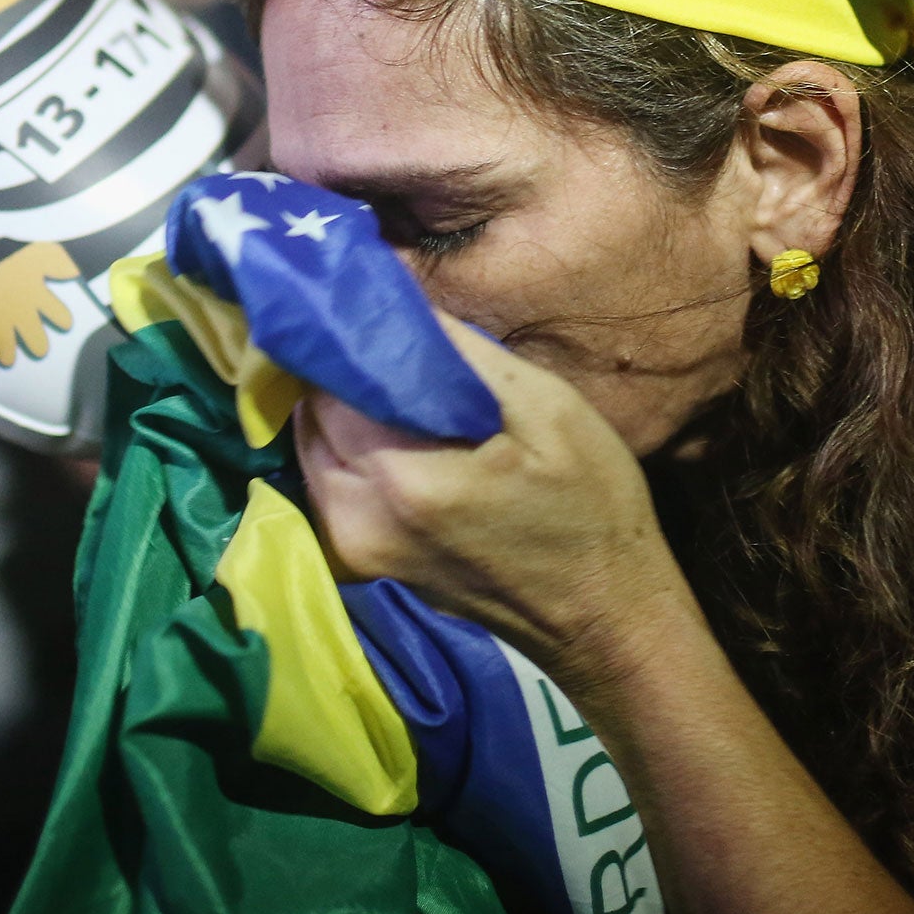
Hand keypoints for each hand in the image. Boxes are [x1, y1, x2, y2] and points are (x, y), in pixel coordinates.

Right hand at [0, 240, 77, 365]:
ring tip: (8, 360)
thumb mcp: (43, 249)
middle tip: (40, 351)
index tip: (66, 324)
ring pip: (2, 344)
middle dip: (38, 345)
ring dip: (6, 354)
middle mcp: (18, 310)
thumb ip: (58, 263)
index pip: (58, 314)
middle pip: (34, 337)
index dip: (63, 320)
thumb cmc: (14, 242)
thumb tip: (74, 272)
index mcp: (37, 294)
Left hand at [294, 314, 685, 679]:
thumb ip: (462, 353)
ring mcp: (353, 548)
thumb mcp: (547, 409)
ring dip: (340, 408)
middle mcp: (357, 517)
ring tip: (389, 375)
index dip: (345, 334)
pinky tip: (393, 427)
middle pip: (311, 414)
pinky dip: (347, 446)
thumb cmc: (590, 506)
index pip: (330, 380)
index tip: (369, 302)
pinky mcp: (359, 563)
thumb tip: (398, 296)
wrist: (602, 618)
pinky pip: (329, 480)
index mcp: (403, 478)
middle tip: (381, 332)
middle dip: (339, 369)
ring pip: (313, 447)